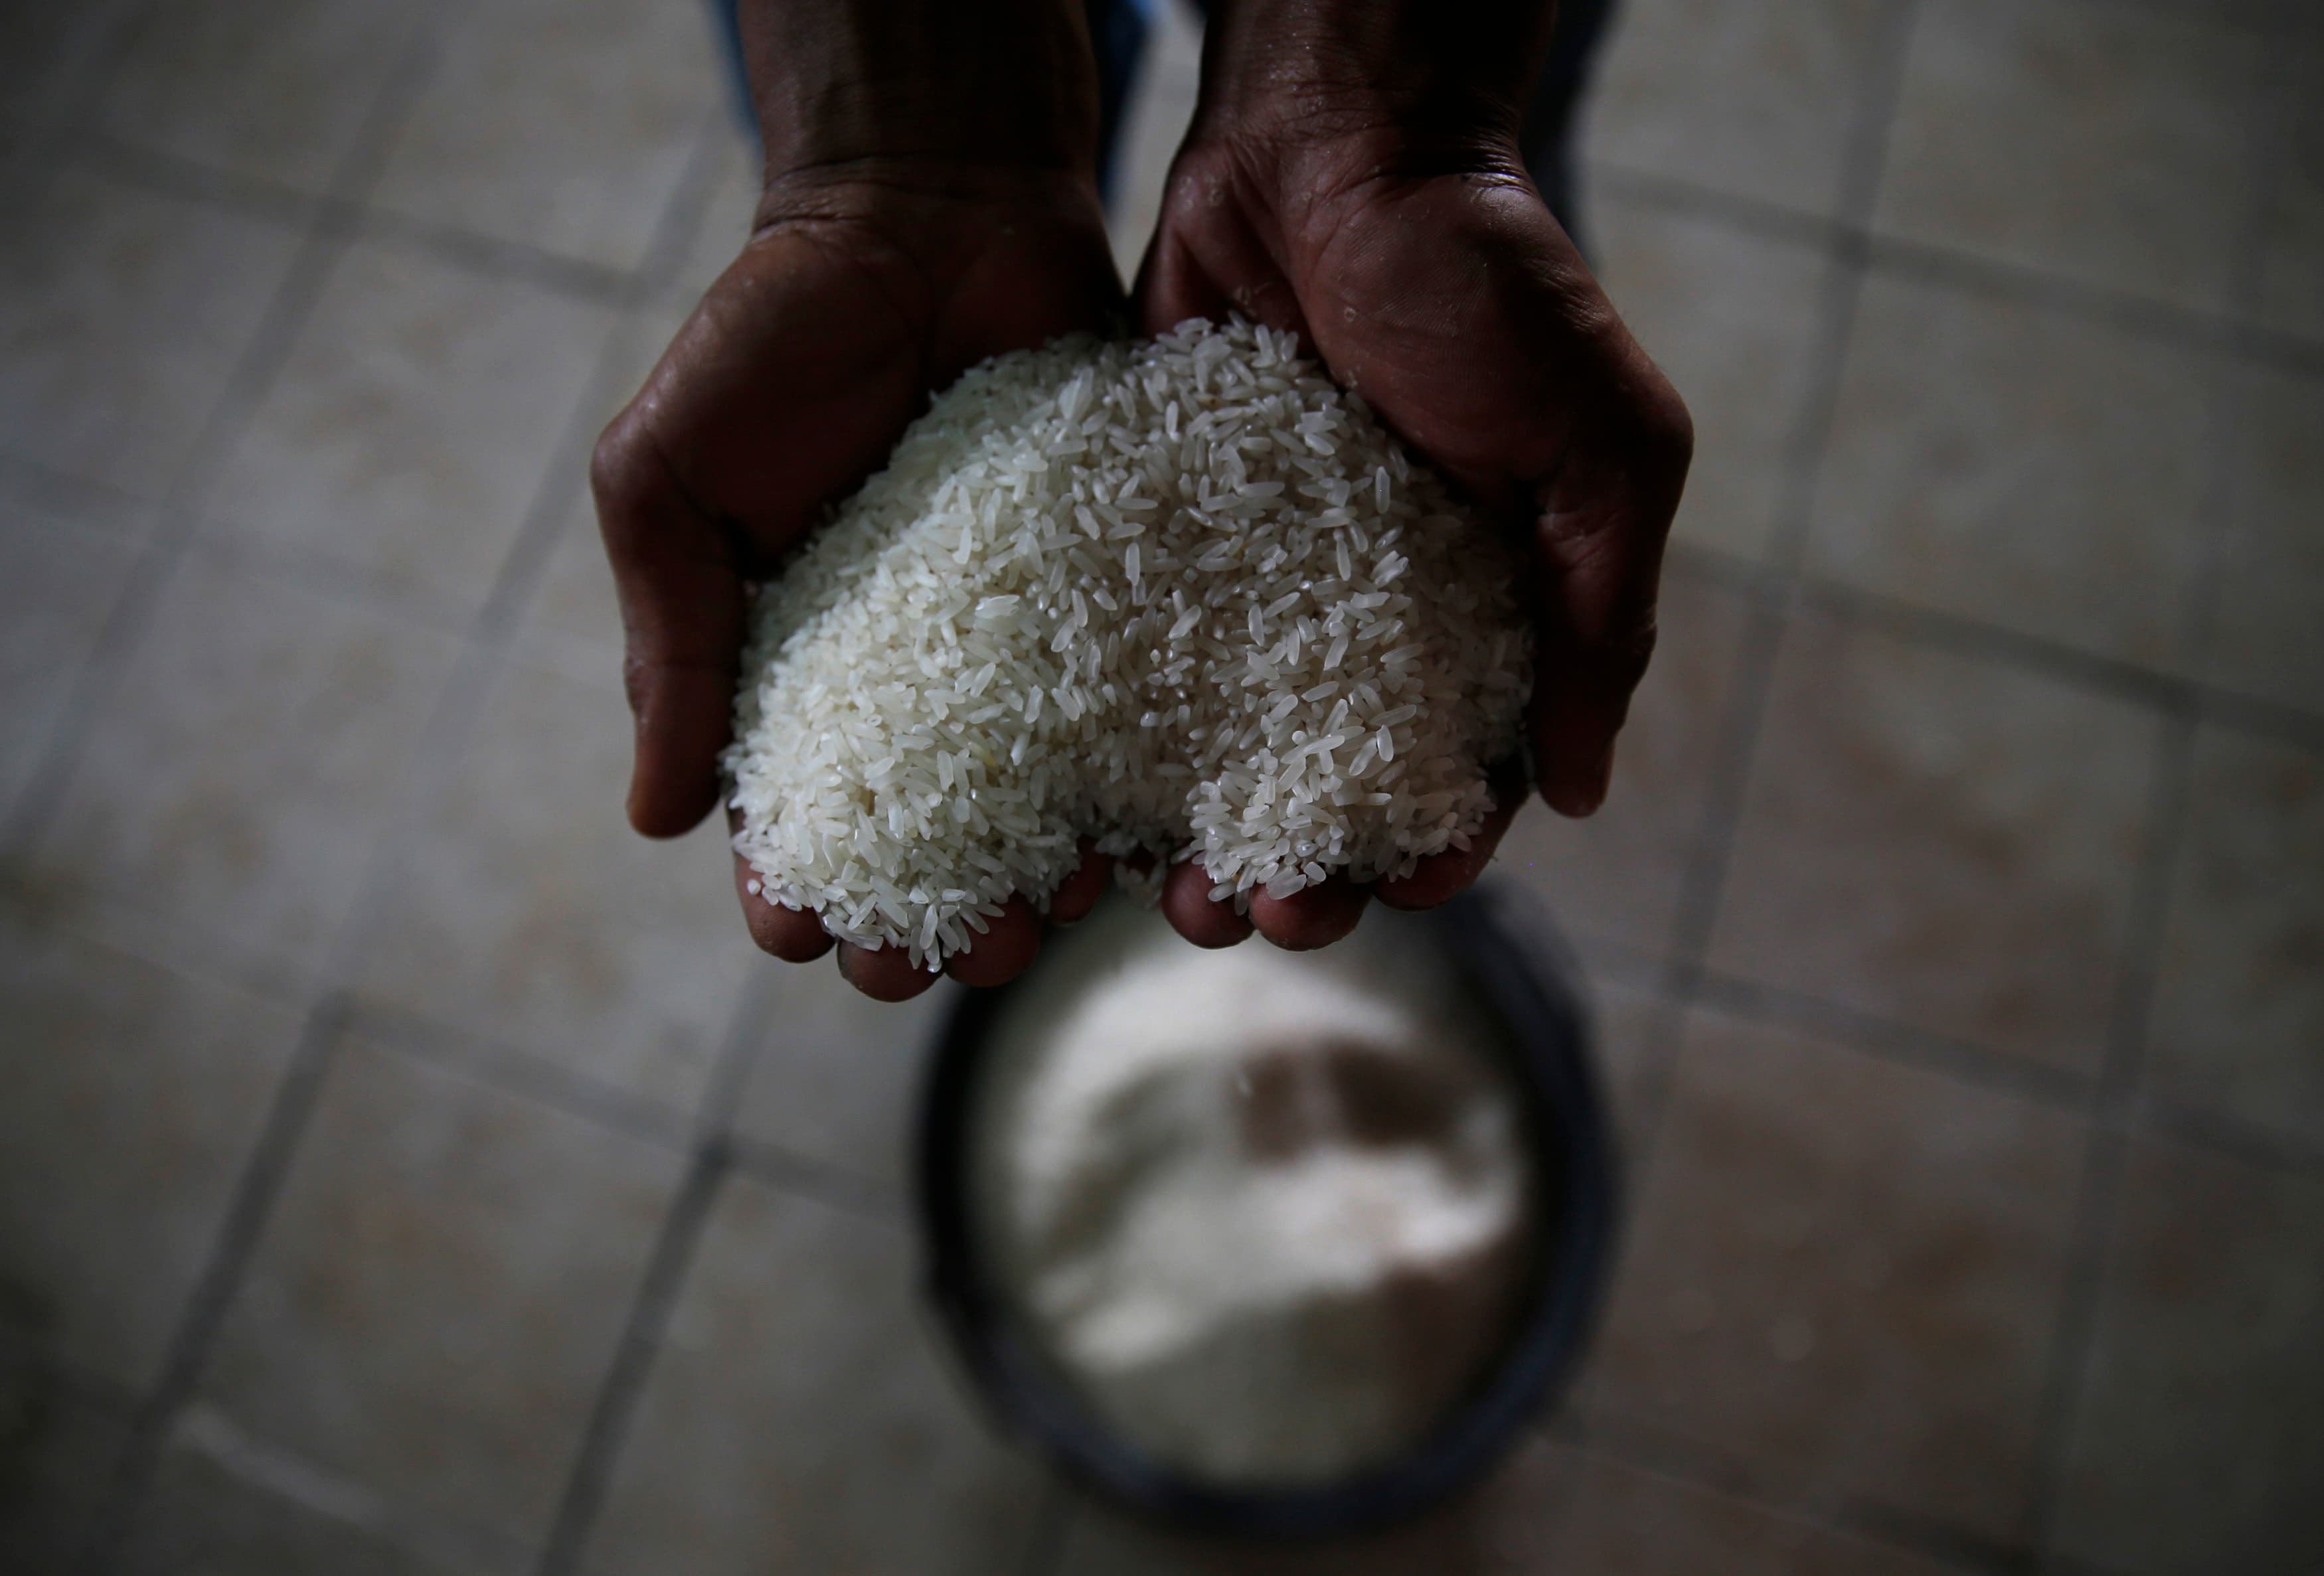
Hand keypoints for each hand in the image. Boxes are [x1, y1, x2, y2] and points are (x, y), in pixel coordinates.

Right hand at [591, 0, 1127, 999]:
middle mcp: (919, 691)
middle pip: (925, 851)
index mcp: (796, 677)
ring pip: (1038, 815)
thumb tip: (653, 822)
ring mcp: (1025, 657)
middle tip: (952, 958)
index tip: (807, 933)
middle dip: (930, 928)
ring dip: (1041, 889)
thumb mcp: (670, 476)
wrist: (931, 215)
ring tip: (1054, 913)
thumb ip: (668, 638)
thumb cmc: (772, 337)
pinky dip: (1137, 787)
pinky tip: (1142, 834)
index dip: (796, 895)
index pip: (792, 826)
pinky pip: (1133, 719)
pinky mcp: (1117, 606)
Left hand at [1132, 0, 1693, 953]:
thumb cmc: (1491, 283)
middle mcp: (1363, 613)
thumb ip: (1605, 609)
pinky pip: (1134, 658)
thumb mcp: (1602, 438)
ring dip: (1201, 832)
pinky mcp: (1156, 539)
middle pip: (1328, 781)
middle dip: (1303, 866)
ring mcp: (1254, 583)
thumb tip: (1584, 788)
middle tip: (1258, 914)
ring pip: (1222, 747)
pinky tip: (1086, 804)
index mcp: (1483, 606)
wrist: (1334, 143)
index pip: (1464, 766)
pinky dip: (1116, 737)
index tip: (1401, 890)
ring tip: (1167, 891)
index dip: (1437, 843)